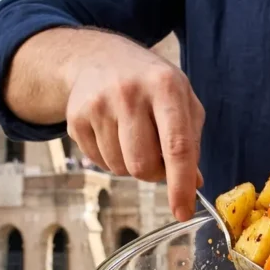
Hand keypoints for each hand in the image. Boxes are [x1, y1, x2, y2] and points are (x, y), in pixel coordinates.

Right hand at [63, 34, 203, 221]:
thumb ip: (191, 140)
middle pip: (143, 165)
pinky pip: (99, 163)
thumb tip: (194, 182)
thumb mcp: (181, 99)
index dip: (180, 185)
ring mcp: (98, 104)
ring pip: (120, 168)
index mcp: (165, 86)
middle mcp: (129, 93)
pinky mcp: (75, 117)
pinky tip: (113, 133)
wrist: (99, 58)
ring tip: (132, 136)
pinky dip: (111, 158)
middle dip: (153, 173)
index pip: (177, 146)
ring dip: (131, 164)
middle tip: (156, 156)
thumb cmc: (150, 84)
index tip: (183, 211)